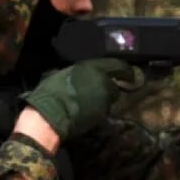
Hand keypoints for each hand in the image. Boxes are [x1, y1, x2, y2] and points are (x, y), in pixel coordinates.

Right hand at [20, 58, 139, 141]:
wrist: (50, 114)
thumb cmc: (50, 92)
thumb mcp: (63, 74)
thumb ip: (78, 74)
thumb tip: (82, 75)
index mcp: (91, 67)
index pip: (117, 65)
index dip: (125, 71)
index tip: (129, 75)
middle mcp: (102, 80)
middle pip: (114, 86)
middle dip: (111, 89)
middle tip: (105, 92)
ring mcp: (103, 99)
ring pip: (110, 99)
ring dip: (104, 101)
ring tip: (91, 103)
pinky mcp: (102, 114)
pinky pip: (103, 111)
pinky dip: (98, 110)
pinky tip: (86, 112)